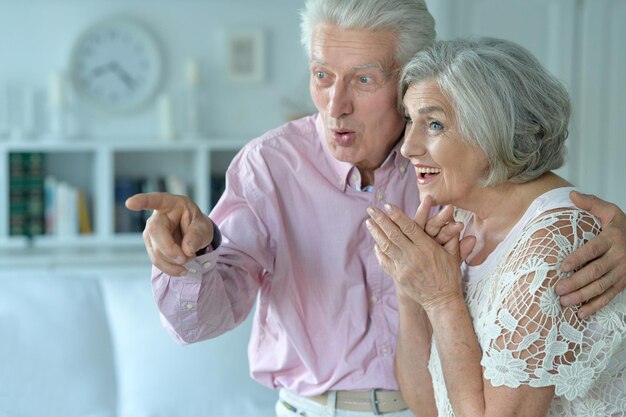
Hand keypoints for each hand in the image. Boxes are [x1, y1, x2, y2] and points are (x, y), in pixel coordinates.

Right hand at [125, 192, 214, 275]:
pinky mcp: (151, 247)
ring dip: (174, 262)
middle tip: (188, 258)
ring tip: (190, 259)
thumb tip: (187, 250)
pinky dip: (170, 268)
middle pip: (155, 232)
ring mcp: (150, 233)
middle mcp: (157, 217)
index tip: (130, 203)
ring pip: (156, 251)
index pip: (155, 200)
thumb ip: (197, 236)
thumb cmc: (197, 225)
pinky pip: (157, 261)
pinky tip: (182, 270)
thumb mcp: (203, 227)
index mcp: (171, 204)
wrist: (194, 236)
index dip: (142, 201)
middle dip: (171, 250)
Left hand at [366, 196, 469, 310]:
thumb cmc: (449, 276)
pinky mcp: (398, 277)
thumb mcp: (453, 255)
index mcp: (427, 248)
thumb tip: (456, 219)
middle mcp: (413, 256)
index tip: (387, 205)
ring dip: (376, 233)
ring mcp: (404, 267)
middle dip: (381, 220)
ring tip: (368, 222)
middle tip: (371, 209)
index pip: (409, 228)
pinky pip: (385, 261)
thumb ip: (451, 236)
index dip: (397, 216)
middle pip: (393, 234)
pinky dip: (379, 251)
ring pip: (386, 246)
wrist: (441, 300)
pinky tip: (375, 242)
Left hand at [556, 191, 625, 317]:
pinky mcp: (624, 283)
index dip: (578, 257)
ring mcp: (623, 272)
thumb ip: (592, 203)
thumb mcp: (610, 212)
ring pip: (602, 286)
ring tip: (564, 301)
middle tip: (557, 289)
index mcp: (613, 238)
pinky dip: (595, 306)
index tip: (562, 265)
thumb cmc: (621, 226)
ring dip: (583, 296)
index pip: (594, 249)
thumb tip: (571, 194)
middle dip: (576, 281)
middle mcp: (620, 256)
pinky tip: (581, 313)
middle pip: (596, 271)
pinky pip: (609, 296)